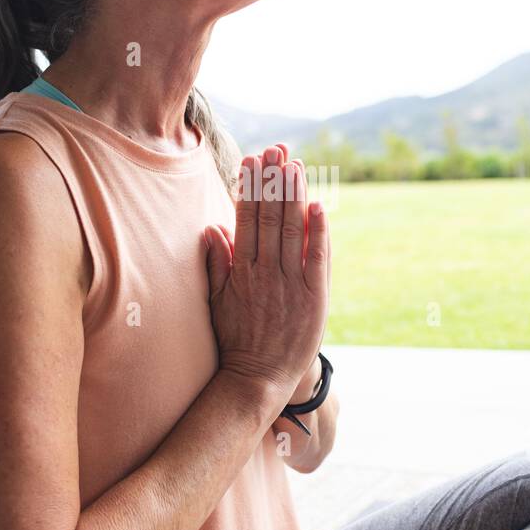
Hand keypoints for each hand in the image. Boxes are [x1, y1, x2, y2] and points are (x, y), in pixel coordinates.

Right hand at [203, 143, 329, 396]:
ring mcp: (290, 283)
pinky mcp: (314, 296)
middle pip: (270, 216)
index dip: (250, 188)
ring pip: (292, 229)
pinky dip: (318, 230)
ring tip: (294, 164)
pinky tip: (318, 205)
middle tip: (276, 149)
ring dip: (294, 194)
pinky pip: (317, 256)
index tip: (251, 161)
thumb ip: (216, 264)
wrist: (259, 379)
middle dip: (273, 180)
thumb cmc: (236, 340)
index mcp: (240, 271)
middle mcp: (265, 272)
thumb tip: (211, 228)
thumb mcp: (217, 301)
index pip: (245, 219)